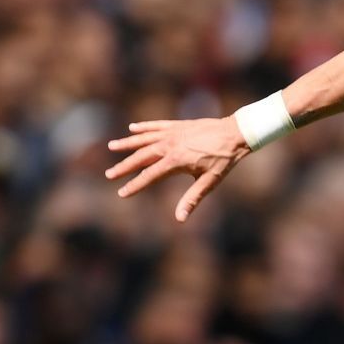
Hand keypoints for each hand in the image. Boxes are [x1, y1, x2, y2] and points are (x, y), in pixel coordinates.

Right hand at [106, 117, 248, 221]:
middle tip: (109, 174)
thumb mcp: (209, 182)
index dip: (134, 186)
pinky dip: (144, 127)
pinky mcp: (178, 125)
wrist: (235, 133)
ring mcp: (172, 133)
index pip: (149, 176)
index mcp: (175, 161)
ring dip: (127, 144)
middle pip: (141, 157)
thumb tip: (180, 219)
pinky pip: (156, 126)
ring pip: (144, 139)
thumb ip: (192, 199)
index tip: (121, 193)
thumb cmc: (224, 160)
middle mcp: (169, 146)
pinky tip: (132, 128)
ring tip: (111, 147)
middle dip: (124, 166)